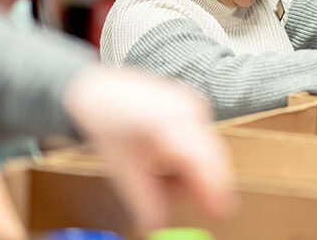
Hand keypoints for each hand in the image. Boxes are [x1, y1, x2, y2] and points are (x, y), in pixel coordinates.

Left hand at [64, 67, 234, 231]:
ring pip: (208, 148)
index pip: (203, 159)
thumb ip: (146, 200)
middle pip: (212, 155)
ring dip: (195, 170)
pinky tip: (168, 159)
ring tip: (164, 178)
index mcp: (168, 121)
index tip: (219, 211)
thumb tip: (161, 224)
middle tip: (189, 203)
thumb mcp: (123, 168)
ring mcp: (192, 103)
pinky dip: (191, 155)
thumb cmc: (106, 121)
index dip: (215, 187)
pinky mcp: (193, 104)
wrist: (98, 91)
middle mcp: (187, 108)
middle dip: (204, 183)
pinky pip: (203, 137)